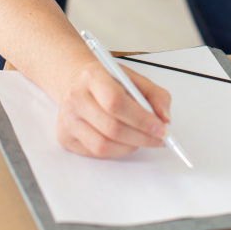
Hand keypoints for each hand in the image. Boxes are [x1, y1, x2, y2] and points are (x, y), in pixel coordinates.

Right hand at [55, 60, 171, 158]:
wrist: (76, 82)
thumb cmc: (107, 81)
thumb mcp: (133, 78)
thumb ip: (155, 95)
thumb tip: (165, 119)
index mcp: (92, 76)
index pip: (116, 102)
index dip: (141, 119)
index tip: (161, 128)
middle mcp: (75, 97)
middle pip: (111, 128)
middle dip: (142, 137)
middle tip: (159, 139)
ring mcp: (67, 119)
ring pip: (103, 146)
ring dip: (130, 146)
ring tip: (142, 139)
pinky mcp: (65, 137)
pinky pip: (96, 153)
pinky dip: (117, 151)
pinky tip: (125, 141)